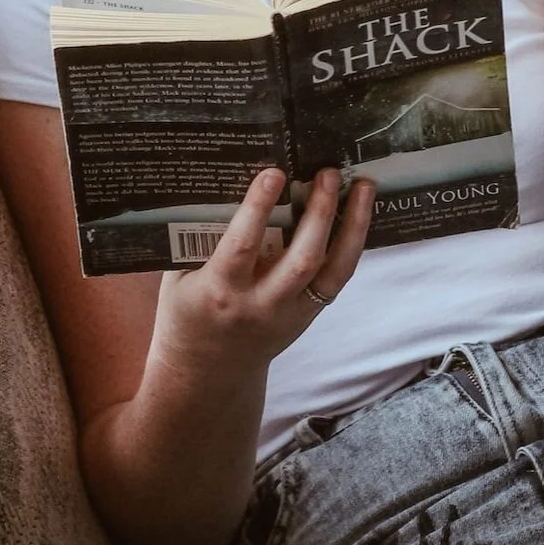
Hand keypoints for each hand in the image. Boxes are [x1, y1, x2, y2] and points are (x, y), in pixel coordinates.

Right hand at [151, 166, 373, 377]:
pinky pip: (338, 277)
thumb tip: (227, 185)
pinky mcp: (309, 315)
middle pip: (301, 257)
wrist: (209, 371)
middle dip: (319, 212)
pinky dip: (352, 243)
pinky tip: (360, 214)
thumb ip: (201, 240)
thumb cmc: (188, 314)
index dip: (258, 207)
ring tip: (362, 187)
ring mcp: (291, 313)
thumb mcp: (181, 277)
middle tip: (328, 172)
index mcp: (220, 291)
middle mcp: (261, 304)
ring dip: (352, 225)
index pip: (242, 245)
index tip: (274, 173)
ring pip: (333, 269)